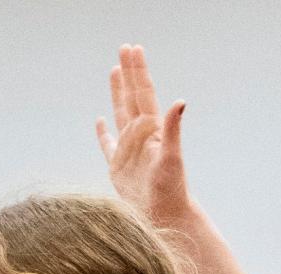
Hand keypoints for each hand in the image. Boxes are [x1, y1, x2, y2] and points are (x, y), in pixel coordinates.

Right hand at [96, 44, 191, 225]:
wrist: (164, 217)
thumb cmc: (170, 191)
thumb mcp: (172, 160)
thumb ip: (173, 130)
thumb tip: (180, 101)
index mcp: (151, 131)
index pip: (143, 94)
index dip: (138, 72)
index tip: (133, 49)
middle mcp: (140, 137)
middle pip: (132, 98)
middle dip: (129, 73)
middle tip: (124, 48)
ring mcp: (128, 152)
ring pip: (120, 114)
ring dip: (117, 94)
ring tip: (114, 72)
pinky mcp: (118, 169)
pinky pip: (108, 146)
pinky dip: (103, 133)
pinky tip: (100, 121)